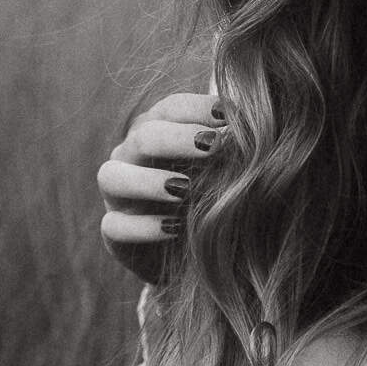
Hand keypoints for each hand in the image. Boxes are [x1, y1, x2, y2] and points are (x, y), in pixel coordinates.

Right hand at [98, 90, 224, 282]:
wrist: (187, 257)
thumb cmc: (208, 202)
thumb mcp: (222, 174)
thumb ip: (230, 152)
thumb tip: (253, 131)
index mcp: (156, 131)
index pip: (170, 109)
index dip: (198, 108)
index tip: (231, 117)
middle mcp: (129, 157)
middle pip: (143, 136)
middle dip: (178, 138)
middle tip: (214, 146)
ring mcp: (116, 195)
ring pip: (112, 176)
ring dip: (149, 180)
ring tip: (185, 189)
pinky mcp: (113, 233)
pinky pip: (115, 226)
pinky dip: (144, 227)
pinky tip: (173, 229)